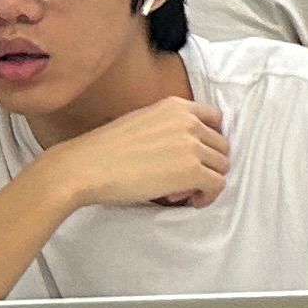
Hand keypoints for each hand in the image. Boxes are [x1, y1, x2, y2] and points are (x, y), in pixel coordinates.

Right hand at [58, 95, 232, 209]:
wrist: (85, 166)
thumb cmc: (105, 150)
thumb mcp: (142, 122)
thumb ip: (168, 128)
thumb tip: (182, 151)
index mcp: (176, 106)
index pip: (215, 118)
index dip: (210, 140)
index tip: (199, 155)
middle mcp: (189, 121)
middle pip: (221, 145)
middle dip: (207, 164)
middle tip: (184, 180)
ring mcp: (193, 145)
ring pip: (222, 166)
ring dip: (206, 181)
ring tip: (182, 192)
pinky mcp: (192, 171)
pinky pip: (218, 185)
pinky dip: (208, 196)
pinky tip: (190, 201)